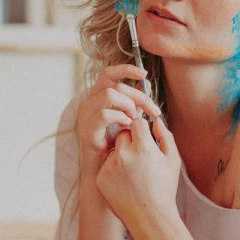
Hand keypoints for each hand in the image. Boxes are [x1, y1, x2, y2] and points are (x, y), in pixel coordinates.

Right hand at [76, 63, 161, 179]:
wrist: (104, 170)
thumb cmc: (116, 144)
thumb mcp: (128, 118)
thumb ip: (135, 101)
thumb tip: (145, 83)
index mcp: (97, 97)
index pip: (109, 73)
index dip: (126, 69)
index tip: (144, 73)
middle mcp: (88, 103)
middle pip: (115, 85)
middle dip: (139, 96)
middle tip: (153, 110)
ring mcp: (85, 116)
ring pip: (108, 95)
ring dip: (128, 105)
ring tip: (135, 120)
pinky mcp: (86, 130)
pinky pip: (105, 115)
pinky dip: (120, 118)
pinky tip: (128, 127)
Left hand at [95, 115, 181, 235]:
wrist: (150, 217)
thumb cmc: (165, 188)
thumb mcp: (172, 160)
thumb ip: (165, 135)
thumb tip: (155, 120)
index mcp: (143, 147)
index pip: (137, 123)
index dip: (143, 131)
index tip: (147, 141)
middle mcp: (123, 154)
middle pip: (123, 134)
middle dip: (131, 141)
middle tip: (141, 159)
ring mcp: (110, 166)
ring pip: (114, 149)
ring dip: (121, 155)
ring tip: (134, 174)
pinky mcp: (101, 177)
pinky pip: (107, 164)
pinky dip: (114, 170)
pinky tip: (125, 183)